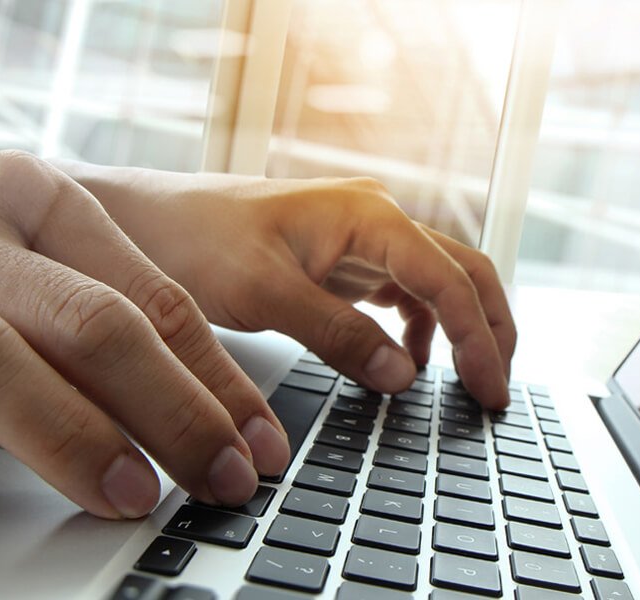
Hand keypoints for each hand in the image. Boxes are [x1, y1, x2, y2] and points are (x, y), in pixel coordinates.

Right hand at [0, 152, 290, 517]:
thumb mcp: (23, 234)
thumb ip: (99, 301)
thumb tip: (208, 401)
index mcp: (31, 197)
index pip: (149, 297)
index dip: (215, 379)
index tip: (259, 447)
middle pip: (84, 321)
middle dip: (169, 410)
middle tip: (218, 481)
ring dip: (65, 432)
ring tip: (126, 494)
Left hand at [111, 173, 516, 408]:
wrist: (143, 221)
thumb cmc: (192, 239)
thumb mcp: (262, 293)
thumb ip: (336, 334)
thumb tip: (403, 376)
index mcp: (367, 214)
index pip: (449, 279)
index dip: (479, 338)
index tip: (489, 390)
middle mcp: (375, 219)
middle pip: (464, 272)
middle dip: (491, 329)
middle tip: (496, 391)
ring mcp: (362, 238)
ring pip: (439, 282)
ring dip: (462, 329)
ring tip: (470, 383)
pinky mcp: (343, 260)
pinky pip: (403, 293)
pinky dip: (420, 329)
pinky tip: (409, 364)